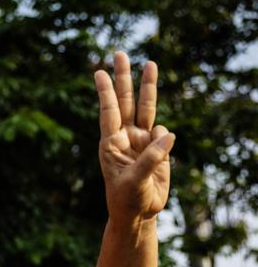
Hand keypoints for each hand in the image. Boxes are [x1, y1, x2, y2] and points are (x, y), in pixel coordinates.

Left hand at [95, 51, 174, 225]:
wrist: (139, 212)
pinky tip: (160, 154)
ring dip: (147, 86)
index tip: (99, 72)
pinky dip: (164, 138)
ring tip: (149, 63)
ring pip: (145, 107)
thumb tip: (168, 133)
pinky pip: (163, 133)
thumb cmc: (127, 198)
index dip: (105, 92)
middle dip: (124, 77)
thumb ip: (151, 158)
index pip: (108, 112)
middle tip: (119, 53)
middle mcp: (125, 137)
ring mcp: (141, 140)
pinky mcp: (157, 147)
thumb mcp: (135, 181)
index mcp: (111, 144)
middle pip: (125, 101)